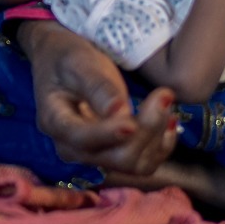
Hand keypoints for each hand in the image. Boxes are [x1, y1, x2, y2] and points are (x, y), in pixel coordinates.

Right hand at [18, 19, 177, 174]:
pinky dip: (162, 144)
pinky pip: (144, 162)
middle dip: (145, 130)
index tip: (132, 121)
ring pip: (134, 164)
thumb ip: (97, 87)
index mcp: (56, 123)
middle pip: (116, 158)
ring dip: (158, 137)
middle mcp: (74, 149)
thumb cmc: (68, 59)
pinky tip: (168, 118)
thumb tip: (119, 111)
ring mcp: (96, 155)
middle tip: (164, 94)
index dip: (108, 134)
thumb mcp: (79, 62)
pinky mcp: (114, 153)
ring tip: (166, 100)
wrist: (64, 64)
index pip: (82, 139)